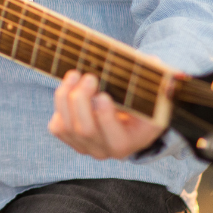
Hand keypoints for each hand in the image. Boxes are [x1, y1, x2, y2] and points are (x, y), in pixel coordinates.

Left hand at [48, 71, 165, 159]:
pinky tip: (69, 89)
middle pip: (85, 130)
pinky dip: (59, 106)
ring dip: (66, 97)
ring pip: (66, 127)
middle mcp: (106, 150)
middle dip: (82, 100)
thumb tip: (153, 61)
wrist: (128, 117)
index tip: (103, 95)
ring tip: (74, 75)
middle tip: (88, 77)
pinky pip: (56, 127)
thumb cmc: (142, 104)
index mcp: (130, 142)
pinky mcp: (70, 139)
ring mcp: (85, 147)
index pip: (116, 139)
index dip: (106, 117)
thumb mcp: (154, 97)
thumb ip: (156, 83)